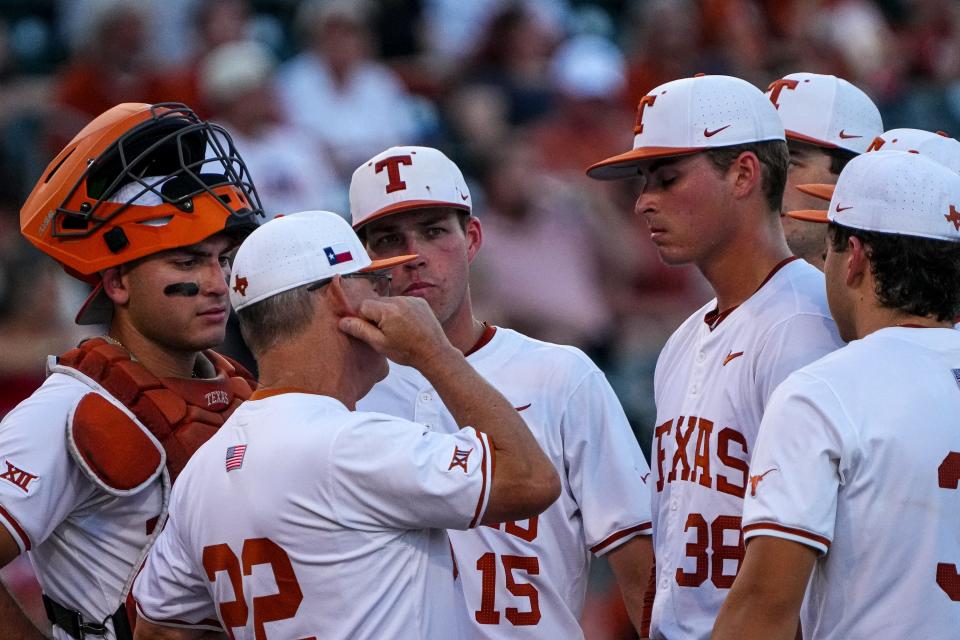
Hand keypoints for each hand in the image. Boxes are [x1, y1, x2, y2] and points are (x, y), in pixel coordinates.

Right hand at [338, 296, 456, 368]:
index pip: (363, 306)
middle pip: (376, 303)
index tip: (372, 332)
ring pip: (388, 302)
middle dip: (375, 316)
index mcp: (388, 310)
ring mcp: (411, 299)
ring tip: (397, 331)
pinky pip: (402, 302)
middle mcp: (399, 300)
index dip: (364, 320)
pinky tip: (406, 325)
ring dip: (388, 313)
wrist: (434, 353)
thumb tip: (342, 321)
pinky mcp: (419, 301)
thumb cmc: (406, 352)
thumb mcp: (379, 344)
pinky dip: (400, 311)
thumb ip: (360, 330)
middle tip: (385, 333)